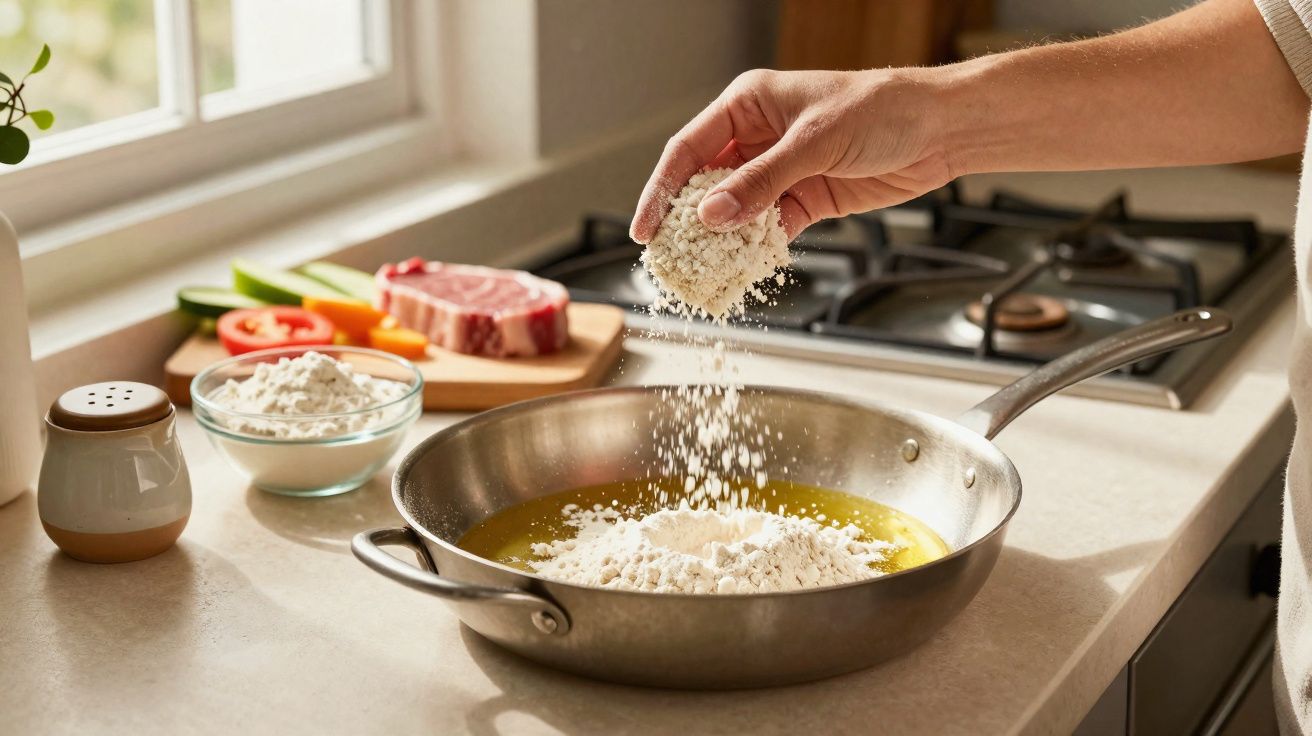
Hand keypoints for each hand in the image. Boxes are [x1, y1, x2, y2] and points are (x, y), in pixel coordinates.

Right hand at [629, 68, 952, 243]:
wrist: (938, 130)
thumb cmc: (881, 110)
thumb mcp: (814, 142)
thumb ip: (762, 181)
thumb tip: (713, 215)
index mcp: (748, 105)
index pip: (689, 149)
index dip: (662, 189)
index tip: (646, 228)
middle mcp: (757, 137)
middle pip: (705, 183)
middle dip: (687, 221)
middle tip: (667, 259)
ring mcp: (779, 171)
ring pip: (734, 211)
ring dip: (721, 241)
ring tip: (700, 273)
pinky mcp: (804, 198)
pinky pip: (767, 229)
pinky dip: (755, 249)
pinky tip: (742, 270)